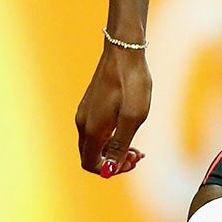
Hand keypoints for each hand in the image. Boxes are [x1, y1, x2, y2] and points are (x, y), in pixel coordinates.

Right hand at [74, 40, 150, 177]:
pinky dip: (111, 138)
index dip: (111, 170)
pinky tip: (128, 131)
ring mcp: (85, 113)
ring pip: (95, 145)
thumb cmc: (132, 83)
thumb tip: (110, 170)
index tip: (132, 161)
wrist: (124, 52)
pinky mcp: (90, 106)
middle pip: (92, 157)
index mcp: (93, 129)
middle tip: (138, 155)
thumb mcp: (133, 117)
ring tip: (137, 147)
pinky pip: (97, 132)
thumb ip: (120, 145)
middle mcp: (83, 123)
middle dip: (115, 162)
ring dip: (115, 151)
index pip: (91, 164)